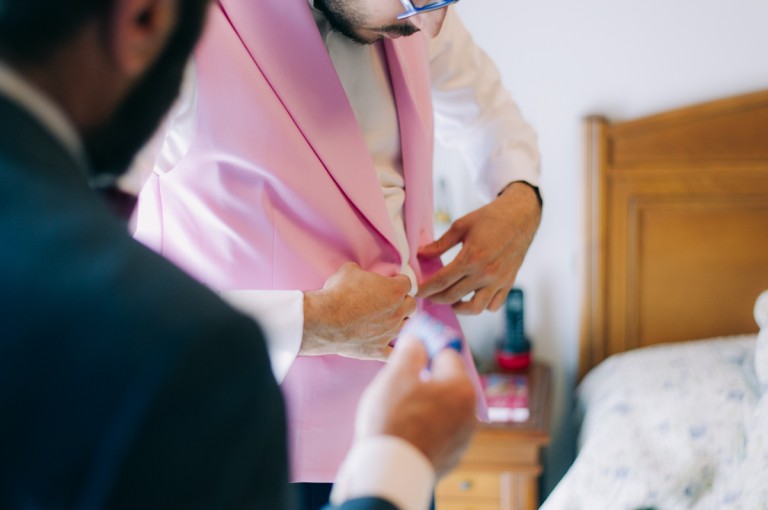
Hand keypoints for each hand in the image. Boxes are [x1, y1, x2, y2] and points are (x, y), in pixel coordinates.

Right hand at [301, 262, 415, 359]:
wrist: (325, 320)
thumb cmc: (337, 293)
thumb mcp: (349, 270)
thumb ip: (362, 272)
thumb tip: (359, 274)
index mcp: (395, 290)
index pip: (406, 283)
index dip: (397, 282)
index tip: (390, 283)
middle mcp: (397, 312)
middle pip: (411, 305)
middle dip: (402, 302)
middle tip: (390, 301)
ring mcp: (390, 332)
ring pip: (407, 327)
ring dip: (400, 322)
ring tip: (389, 321)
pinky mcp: (379, 349)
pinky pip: (395, 353)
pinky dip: (394, 349)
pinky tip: (389, 345)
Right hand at [354, 335, 476, 476]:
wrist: (389, 472)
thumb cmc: (393, 420)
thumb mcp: (396, 376)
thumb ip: (410, 351)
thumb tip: (417, 340)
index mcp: (461, 387)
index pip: (448, 353)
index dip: (427, 348)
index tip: (412, 349)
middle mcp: (470, 411)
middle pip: (448, 381)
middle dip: (427, 378)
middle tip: (401, 383)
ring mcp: (463, 436)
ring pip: (445, 407)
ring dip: (427, 403)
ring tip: (401, 410)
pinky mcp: (453, 455)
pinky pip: (441, 430)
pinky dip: (427, 426)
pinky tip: (407, 430)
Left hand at [417, 182, 540, 313]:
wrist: (521, 216)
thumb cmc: (490, 218)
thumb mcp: (461, 226)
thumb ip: (440, 244)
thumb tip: (420, 253)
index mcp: (471, 257)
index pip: (442, 281)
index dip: (426, 288)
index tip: (416, 291)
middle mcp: (485, 273)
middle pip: (453, 296)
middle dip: (436, 298)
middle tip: (428, 295)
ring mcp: (498, 281)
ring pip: (475, 308)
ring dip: (458, 308)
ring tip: (450, 300)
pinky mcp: (508, 283)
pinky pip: (493, 305)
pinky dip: (481, 306)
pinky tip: (472, 297)